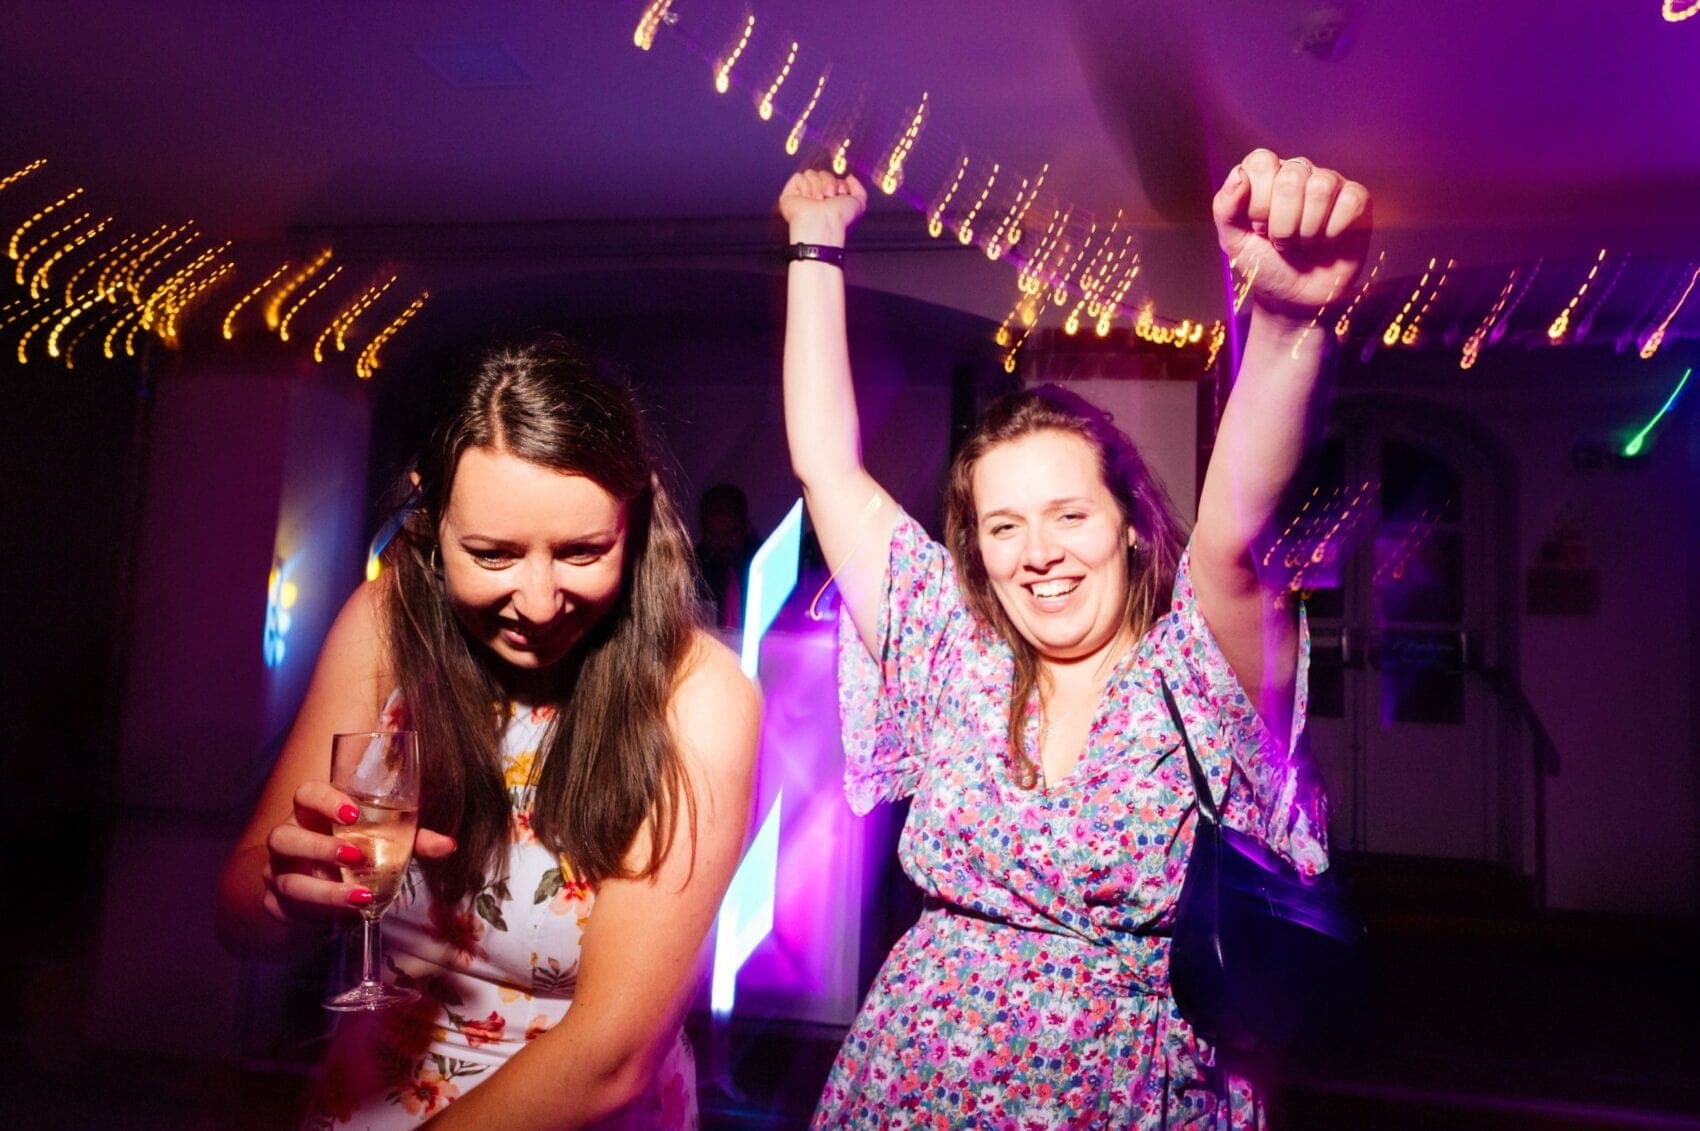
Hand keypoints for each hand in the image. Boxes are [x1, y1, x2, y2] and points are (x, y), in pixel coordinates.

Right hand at [261, 781, 455, 922]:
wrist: (318, 890)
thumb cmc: (353, 852)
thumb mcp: (383, 842)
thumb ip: (412, 840)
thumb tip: (448, 844)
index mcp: (311, 813)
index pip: (306, 794)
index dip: (325, 801)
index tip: (354, 814)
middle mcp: (288, 838)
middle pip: (283, 836)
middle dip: (318, 847)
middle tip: (356, 857)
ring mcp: (276, 872)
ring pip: (286, 879)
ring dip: (323, 890)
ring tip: (360, 896)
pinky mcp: (275, 903)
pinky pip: (286, 910)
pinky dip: (317, 915)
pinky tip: (344, 917)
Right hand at [779, 169, 866, 245]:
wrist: (824, 223)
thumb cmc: (841, 218)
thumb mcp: (859, 203)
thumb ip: (859, 188)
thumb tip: (850, 177)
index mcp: (830, 198)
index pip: (833, 177)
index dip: (839, 183)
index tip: (841, 194)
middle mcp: (816, 196)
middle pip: (823, 173)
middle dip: (829, 183)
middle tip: (829, 197)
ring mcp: (802, 195)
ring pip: (811, 173)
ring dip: (817, 186)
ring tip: (818, 201)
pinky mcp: (790, 194)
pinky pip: (799, 177)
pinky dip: (805, 187)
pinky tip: (807, 199)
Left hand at [1213, 148, 1370, 324]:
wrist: (1293, 299)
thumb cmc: (1264, 265)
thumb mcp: (1234, 243)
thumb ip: (1224, 208)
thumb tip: (1239, 175)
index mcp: (1267, 176)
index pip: (1262, 162)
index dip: (1258, 202)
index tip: (1258, 228)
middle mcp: (1299, 172)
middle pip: (1291, 177)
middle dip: (1281, 223)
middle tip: (1281, 241)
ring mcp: (1329, 184)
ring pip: (1321, 187)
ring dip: (1307, 229)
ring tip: (1303, 242)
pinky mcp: (1356, 201)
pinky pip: (1351, 201)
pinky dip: (1334, 230)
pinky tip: (1327, 240)